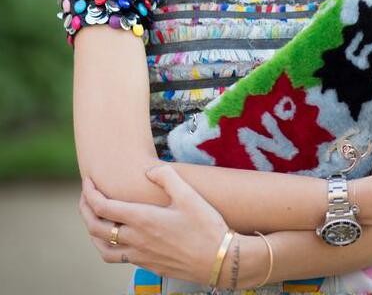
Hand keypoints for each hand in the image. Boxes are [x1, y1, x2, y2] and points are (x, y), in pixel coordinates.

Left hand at [78, 164, 230, 283]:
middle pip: (95, 227)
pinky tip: (120, 237)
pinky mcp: (149, 266)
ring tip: (94, 218)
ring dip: (92, 232)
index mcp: (142, 219)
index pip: (103, 207)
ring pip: (103, 248)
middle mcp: (136, 240)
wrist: (220, 260)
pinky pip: (118, 257)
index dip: (90, 193)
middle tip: (85, 195)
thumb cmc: (206, 225)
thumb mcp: (189, 195)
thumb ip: (166, 176)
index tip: (87, 181)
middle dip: (85, 209)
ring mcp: (141, 256)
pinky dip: (108, 245)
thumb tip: (148, 170)